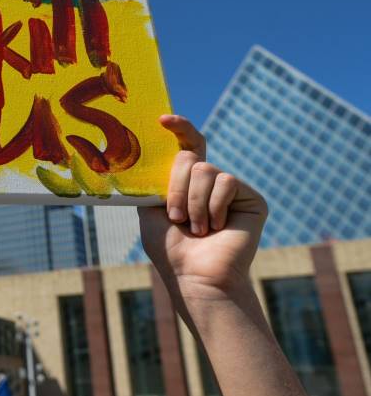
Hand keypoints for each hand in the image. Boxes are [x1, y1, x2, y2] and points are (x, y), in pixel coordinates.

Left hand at [139, 114, 267, 300]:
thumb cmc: (170, 249)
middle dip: (176, 188)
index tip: (163, 120)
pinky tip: (217, 227)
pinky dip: (214, 206)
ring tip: (197, 228)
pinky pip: (226, 181)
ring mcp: (231, 188)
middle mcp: (209, 182)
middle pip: (189, 157)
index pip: (186, 146)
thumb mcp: (151, 209)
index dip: (178, 128)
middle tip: (177, 218)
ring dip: (193, 201)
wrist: (195, 275)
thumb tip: (145, 153)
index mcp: (186, 182)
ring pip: (206, 169)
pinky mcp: (251, 197)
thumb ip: (153, 181)